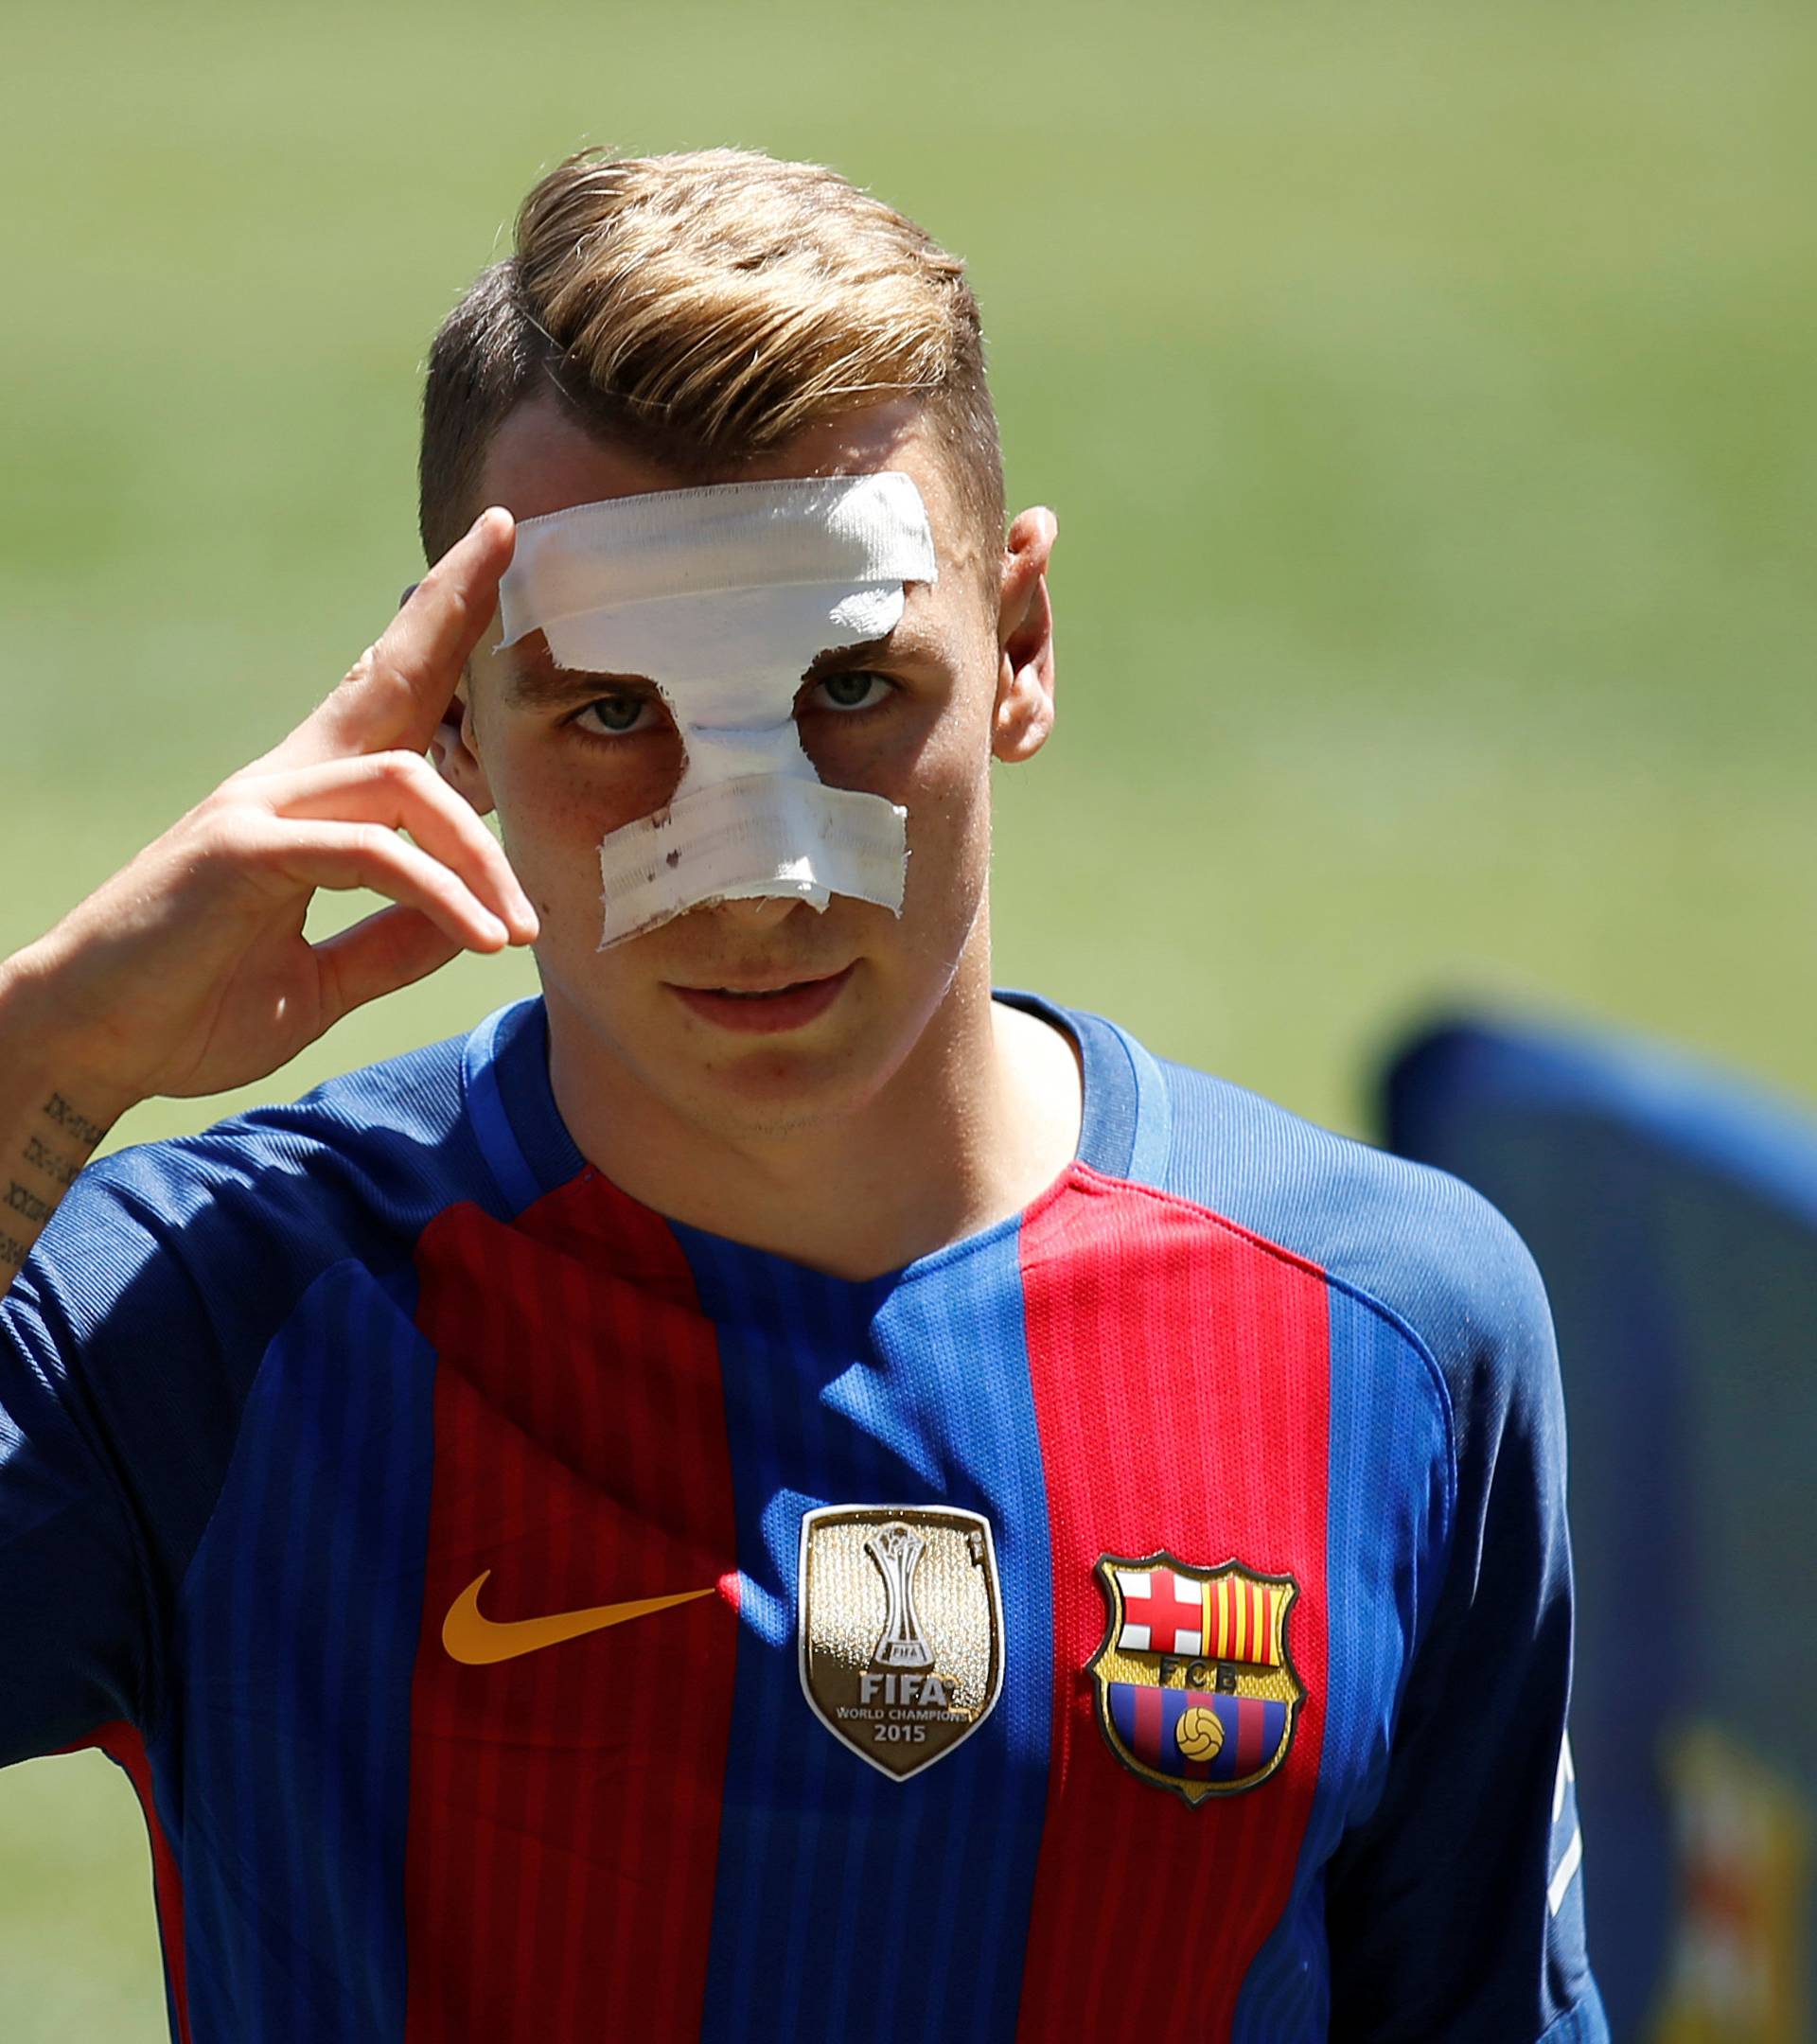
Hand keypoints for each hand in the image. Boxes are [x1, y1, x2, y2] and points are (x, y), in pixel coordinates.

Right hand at [8, 508, 536, 1119]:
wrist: (90, 1045)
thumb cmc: (190, 1007)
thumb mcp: (322, 981)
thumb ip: (392, 943)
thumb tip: (471, 920)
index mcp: (310, 807)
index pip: (388, 700)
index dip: (436, 629)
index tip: (490, 556)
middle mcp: (286, 785)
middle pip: (389, 682)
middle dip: (450, 609)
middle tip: (506, 535)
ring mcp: (260, 808)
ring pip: (406, 782)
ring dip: (479, 856)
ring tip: (521, 928)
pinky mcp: (241, 849)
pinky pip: (369, 854)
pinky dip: (436, 894)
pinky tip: (481, 939)